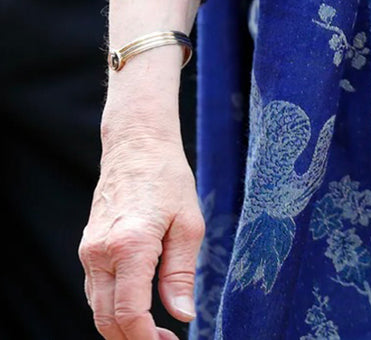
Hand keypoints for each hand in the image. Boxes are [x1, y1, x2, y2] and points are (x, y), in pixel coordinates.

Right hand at [80, 128, 202, 338]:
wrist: (136, 143)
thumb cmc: (168, 177)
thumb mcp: (189, 222)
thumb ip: (181, 273)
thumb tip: (183, 315)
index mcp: (130, 245)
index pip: (129, 313)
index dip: (146, 339)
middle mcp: (101, 252)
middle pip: (108, 320)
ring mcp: (89, 251)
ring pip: (98, 309)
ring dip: (122, 328)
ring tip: (156, 330)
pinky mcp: (88, 248)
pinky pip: (96, 291)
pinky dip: (113, 308)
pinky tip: (138, 307)